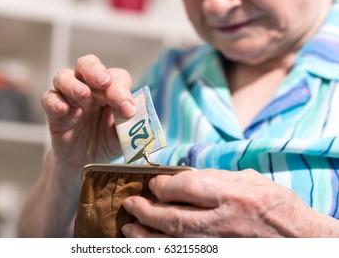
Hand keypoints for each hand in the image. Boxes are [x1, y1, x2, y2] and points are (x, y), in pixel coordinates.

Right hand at [42, 54, 135, 169]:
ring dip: (73, 84)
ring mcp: (70, 98)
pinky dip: (54, 102)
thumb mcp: (123, 135)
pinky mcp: (54, 112)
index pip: (116, 78)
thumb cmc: (106, 142)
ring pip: (64, 77)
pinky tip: (63, 110)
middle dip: (95, 70)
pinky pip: (49, 99)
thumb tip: (132, 111)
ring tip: (83, 94)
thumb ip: (129, 123)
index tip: (128, 109)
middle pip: (87, 64)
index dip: (122, 90)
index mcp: (110, 90)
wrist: (85, 162)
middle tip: (104, 81)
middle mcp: (89, 88)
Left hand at [122, 168, 320, 237]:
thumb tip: (184, 177)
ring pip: (172, 242)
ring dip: (145, 236)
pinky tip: (148, 245)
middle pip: (172, 218)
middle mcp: (223, 221)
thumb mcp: (249, 179)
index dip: (163, 185)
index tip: (152, 183)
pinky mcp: (217, 255)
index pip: (185, 188)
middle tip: (129, 204)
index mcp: (231, 195)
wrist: (299, 239)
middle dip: (145, 211)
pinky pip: (183, 254)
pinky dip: (161, 249)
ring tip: (128, 228)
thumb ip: (216, 177)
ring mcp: (219, 244)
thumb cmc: (275, 205)